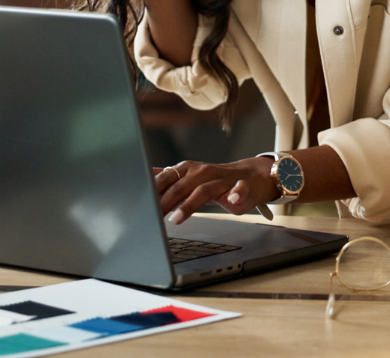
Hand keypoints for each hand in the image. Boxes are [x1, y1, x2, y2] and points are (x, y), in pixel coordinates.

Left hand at [153, 158, 278, 223]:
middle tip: (151, 218)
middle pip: (180, 186)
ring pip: (203, 190)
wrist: (251, 176)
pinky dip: (235, 193)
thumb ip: (167, 180)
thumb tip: (142, 176)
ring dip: (189, 204)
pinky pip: (239, 189)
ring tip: (176, 219)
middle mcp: (203, 172)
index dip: (151, 191)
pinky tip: (231, 200)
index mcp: (188, 169)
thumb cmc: (216, 181)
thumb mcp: (188, 178)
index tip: (139, 205)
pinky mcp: (241, 187)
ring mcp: (222, 179)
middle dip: (164, 202)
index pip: (165, 178)